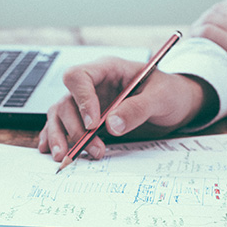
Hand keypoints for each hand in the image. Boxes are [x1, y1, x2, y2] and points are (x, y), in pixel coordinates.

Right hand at [38, 56, 215, 160]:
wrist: (177, 104)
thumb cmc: (170, 93)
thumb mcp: (161, 97)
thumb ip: (137, 109)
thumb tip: (111, 125)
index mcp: (107, 69)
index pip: (79, 77)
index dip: (81, 99)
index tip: (92, 124)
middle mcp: (92, 85)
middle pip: (66, 101)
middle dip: (75, 128)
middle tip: (93, 149)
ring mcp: (86, 103)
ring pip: (59, 115)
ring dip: (61, 136)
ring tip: (67, 156)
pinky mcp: (86, 119)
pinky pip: (62, 126)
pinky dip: (54, 138)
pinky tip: (50, 150)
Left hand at [191, 0, 226, 83]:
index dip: (222, 8)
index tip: (216, 19)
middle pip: (220, 8)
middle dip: (206, 18)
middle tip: (198, 30)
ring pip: (211, 17)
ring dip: (198, 25)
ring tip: (193, 37)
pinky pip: (208, 32)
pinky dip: (196, 34)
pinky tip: (192, 42)